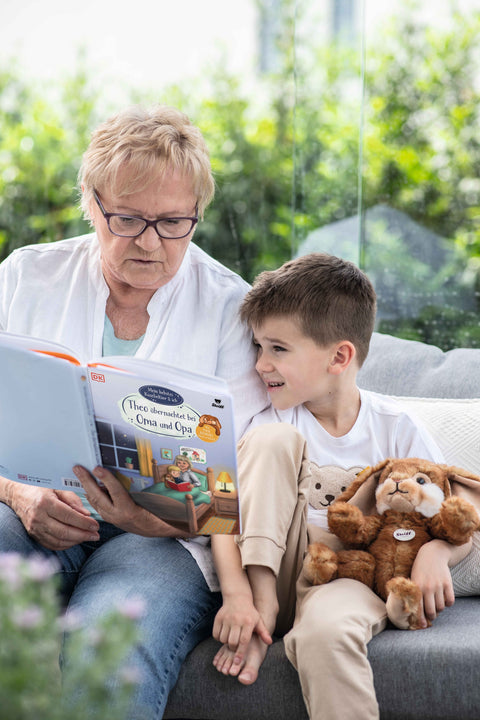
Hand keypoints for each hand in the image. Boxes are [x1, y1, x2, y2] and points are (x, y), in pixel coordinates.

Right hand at [6, 481, 99, 550]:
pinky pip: (52, 544)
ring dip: (76, 541)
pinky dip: (66, 544)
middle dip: (83, 535)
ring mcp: (34, 528)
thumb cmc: (40, 488)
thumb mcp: (57, 487)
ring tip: (88, 537)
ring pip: (58, 540)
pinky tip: (76, 540)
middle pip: (64, 531)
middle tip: (96, 534)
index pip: (68, 516)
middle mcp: (38, 517)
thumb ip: (73, 500)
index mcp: (45, 502)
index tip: (96, 525)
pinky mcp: (33, 535)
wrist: (18, 494)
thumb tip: (87, 515)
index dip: (84, 522)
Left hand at [73, 465, 187, 537]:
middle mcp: (117, 515)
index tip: (97, 467)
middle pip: (98, 496)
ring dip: (85, 487)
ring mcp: (111, 518)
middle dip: (87, 481)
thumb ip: (134, 489)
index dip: (106, 478)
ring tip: (78, 473)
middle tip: (77, 468)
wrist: (154, 530)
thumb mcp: (149, 500)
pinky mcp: (109, 518)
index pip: (115, 491)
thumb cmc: (155, 513)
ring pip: (95, 501)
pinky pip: (96, 505)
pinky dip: (90, 495)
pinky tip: (85, 487)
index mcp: (129, 510)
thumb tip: (120, 474)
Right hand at [213, 592, 271, 666]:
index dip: (240, 652)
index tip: (237, 661)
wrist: (237, 598)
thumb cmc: (249, 613)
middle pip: (232, 642)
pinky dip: (218, 637)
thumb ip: (263, 633)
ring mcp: (227, 618)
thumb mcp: (258, 621)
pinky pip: (216, 634)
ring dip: (226, 643)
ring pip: (223, 639)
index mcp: (248, 622)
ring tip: (230, 639)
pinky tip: (224, 634)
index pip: (243, 641)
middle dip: (233, 648)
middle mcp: (237, 620)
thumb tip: (269, 642)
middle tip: (235, 647)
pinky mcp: (218, 618)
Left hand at [410, 539, 455, 625]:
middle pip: (431, 611)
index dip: (421, 618)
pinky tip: (444, 599)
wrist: (432, 554)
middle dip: (431, 616)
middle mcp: (428, 587)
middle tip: (431, 615)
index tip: (423, 624)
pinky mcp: (448, 583)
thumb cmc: (420, 568)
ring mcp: (438, 585)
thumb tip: (413, 610)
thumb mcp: (413, 578)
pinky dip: (448, 603)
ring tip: (437, 605)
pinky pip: (450, 601)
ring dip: (439, 609)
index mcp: (416, 587)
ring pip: (441, 607)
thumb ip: (414, 592)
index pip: (418, 608)